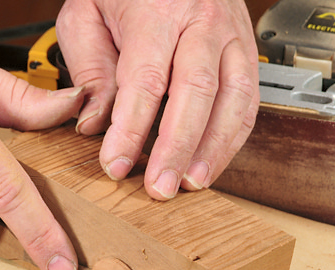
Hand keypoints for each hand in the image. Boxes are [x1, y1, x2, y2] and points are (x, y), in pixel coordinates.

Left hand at [56, 0, 258, 198]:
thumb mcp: (86, 13)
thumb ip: (89, 68)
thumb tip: (95, 123)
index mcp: (158, 10)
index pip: (146, 79)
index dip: (131, 129)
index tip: (115, 164)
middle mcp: (202, 22)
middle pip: (197, 92)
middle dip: (177, 147)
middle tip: (160, 187)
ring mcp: (231, 35)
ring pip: (234, 99)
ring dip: (214, 149)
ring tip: (190, 183)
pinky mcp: (244, 50)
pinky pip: (248, 100)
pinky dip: (232, 137)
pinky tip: (211, 161)